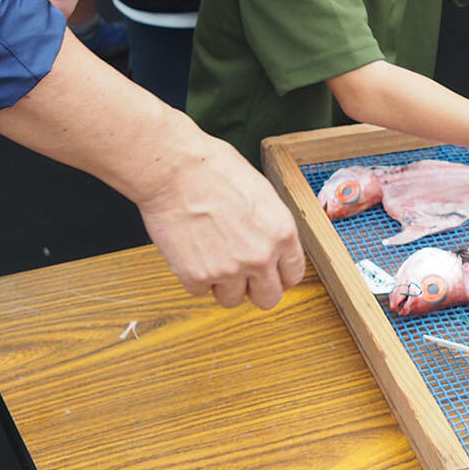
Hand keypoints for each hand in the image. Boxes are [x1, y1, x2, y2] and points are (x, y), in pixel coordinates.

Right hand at [137, 124, 305, 308]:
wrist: (175, 169)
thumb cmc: (214, 170)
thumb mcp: (261, 193)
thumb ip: (271, 227)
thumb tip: (271, 246)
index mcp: (282, 233)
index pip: (293, 275)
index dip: (279, 274)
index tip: (268, 272)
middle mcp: (260, 257)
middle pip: (268, 299)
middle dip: (255, 288)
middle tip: (241, 273)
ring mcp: (228, 270)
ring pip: (232, 300)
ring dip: (223, 284)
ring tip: (211, 254)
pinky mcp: (196, 276)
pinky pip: (200, 291)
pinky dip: (194, 277)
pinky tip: (191, 250)